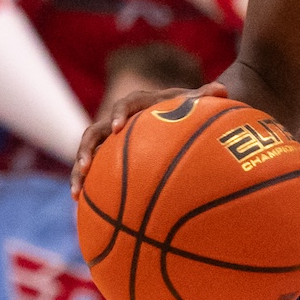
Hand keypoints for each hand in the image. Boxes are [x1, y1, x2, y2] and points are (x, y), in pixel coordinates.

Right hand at [72, 80, 216, 190]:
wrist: (179, 114)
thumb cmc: (190, 109)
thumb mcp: (198, 103)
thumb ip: (207, 96)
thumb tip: (223, 89)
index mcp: (139, 105)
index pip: (125, 105)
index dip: (118, 115)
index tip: (117, 129)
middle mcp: (119, 121)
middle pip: (95, 132)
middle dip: (87, 149)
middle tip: (85, 167)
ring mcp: (112, 141)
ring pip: (89, 154)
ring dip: (80, 171)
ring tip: (76, 194)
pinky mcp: (110, 157)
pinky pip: (96, 172)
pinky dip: (91, 187)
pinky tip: (85, 210)